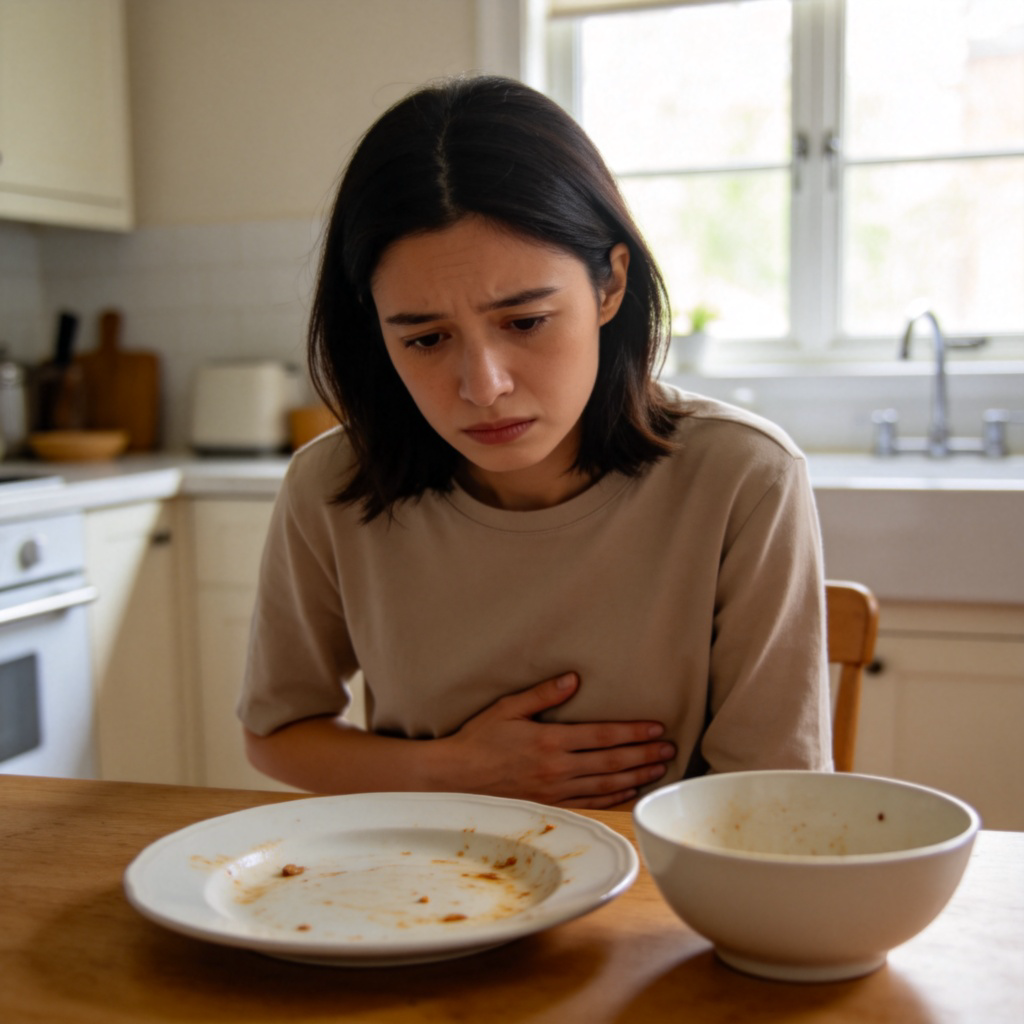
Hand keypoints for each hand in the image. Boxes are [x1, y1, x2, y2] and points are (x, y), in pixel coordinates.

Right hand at [440, 673, 674, 808]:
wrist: (455, 778)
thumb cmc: (479, 739)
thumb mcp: (507, 708)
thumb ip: (542, 694)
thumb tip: (574, 678)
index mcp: (550, 740)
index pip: (603, 735)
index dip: (633, 732)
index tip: (656, 728)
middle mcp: (558, 767)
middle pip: (612, 762)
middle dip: (644, 754)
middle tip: (670, 749)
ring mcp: (555, 790)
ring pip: (606, 785)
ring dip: (636, 776)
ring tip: (659, 769)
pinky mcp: (550, 806)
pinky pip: (590, 803)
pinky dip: (614, 798)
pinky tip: (630, 791)